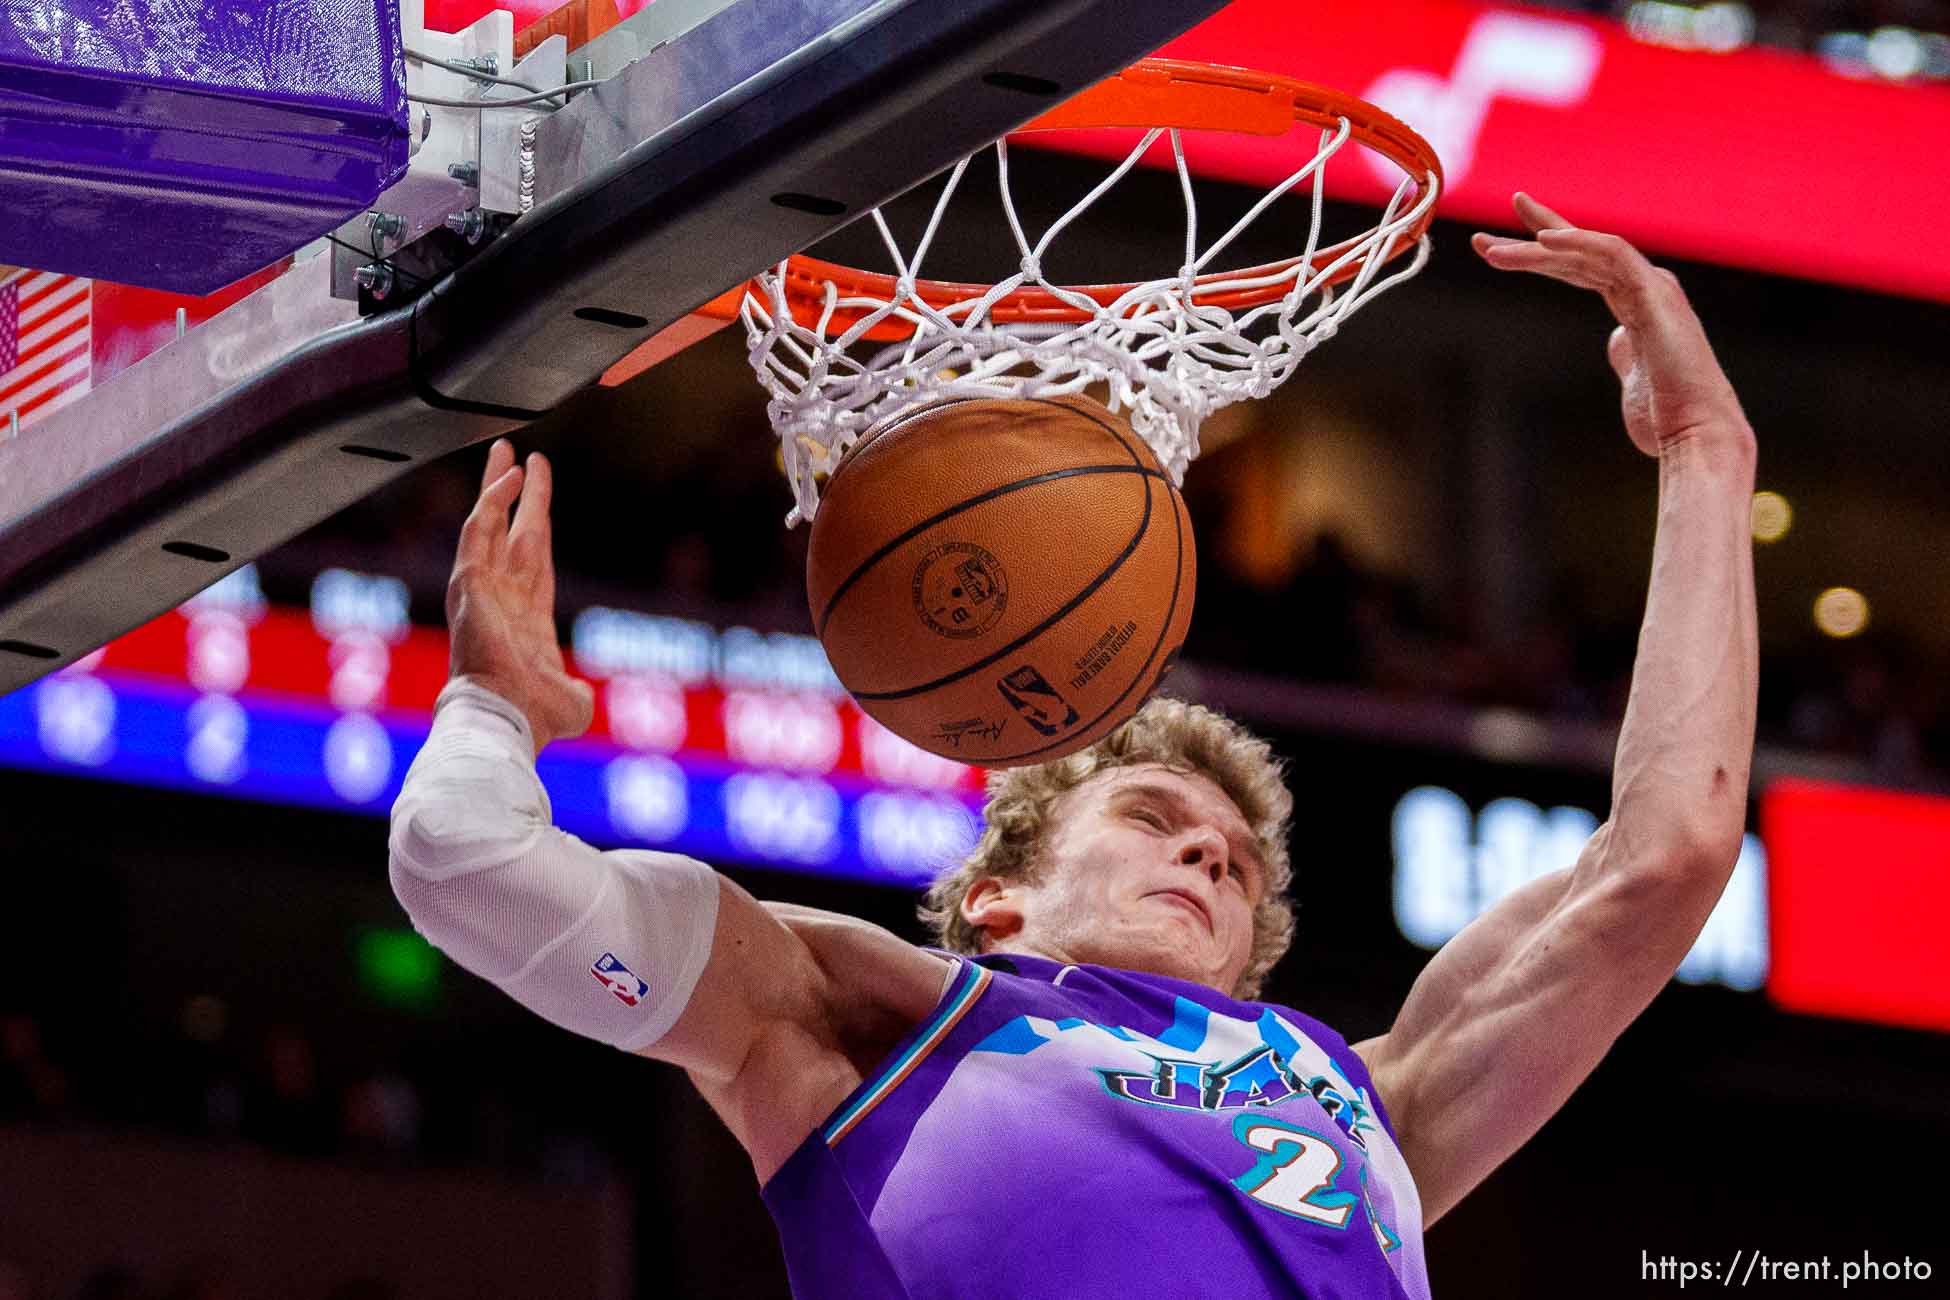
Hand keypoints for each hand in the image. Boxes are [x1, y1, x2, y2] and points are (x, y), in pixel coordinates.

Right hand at [446, 439, 594, 750]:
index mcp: (526, 617)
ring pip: (489, 522)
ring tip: (509, 451)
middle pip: (509, 532)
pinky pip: (479, 529)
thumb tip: (580, 697)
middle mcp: (501, 598)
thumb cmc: (535, 719)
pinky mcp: (470, 582)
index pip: (533, 558)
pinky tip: (511, 475)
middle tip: (517, 458)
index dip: (536, 524)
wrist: (507, 720)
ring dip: (499, 486)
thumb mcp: (571, 701)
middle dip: (514, 496)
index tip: (539, 496)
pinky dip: (493, 500)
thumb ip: (575, 689)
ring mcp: (482, 588)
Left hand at [1472, 193, 1750, 457]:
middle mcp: (1645, 288)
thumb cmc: (1666, 416)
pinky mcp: (1657, 294)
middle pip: (1579, 253)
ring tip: (1491, 252)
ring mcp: (1653, 288)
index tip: (1496, 250)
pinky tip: (1545, 239)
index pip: (1581, 269)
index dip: (1540, 257)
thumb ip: (1625, 353)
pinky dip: (1580, 242)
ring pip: (1588, 252)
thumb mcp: (1633, 379)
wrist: (1695, 434)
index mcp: (1635, 306)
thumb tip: (1617, 339)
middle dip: (1530, 240)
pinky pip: (1615, 254)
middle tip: (1480, 239)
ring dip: (1537, 248)